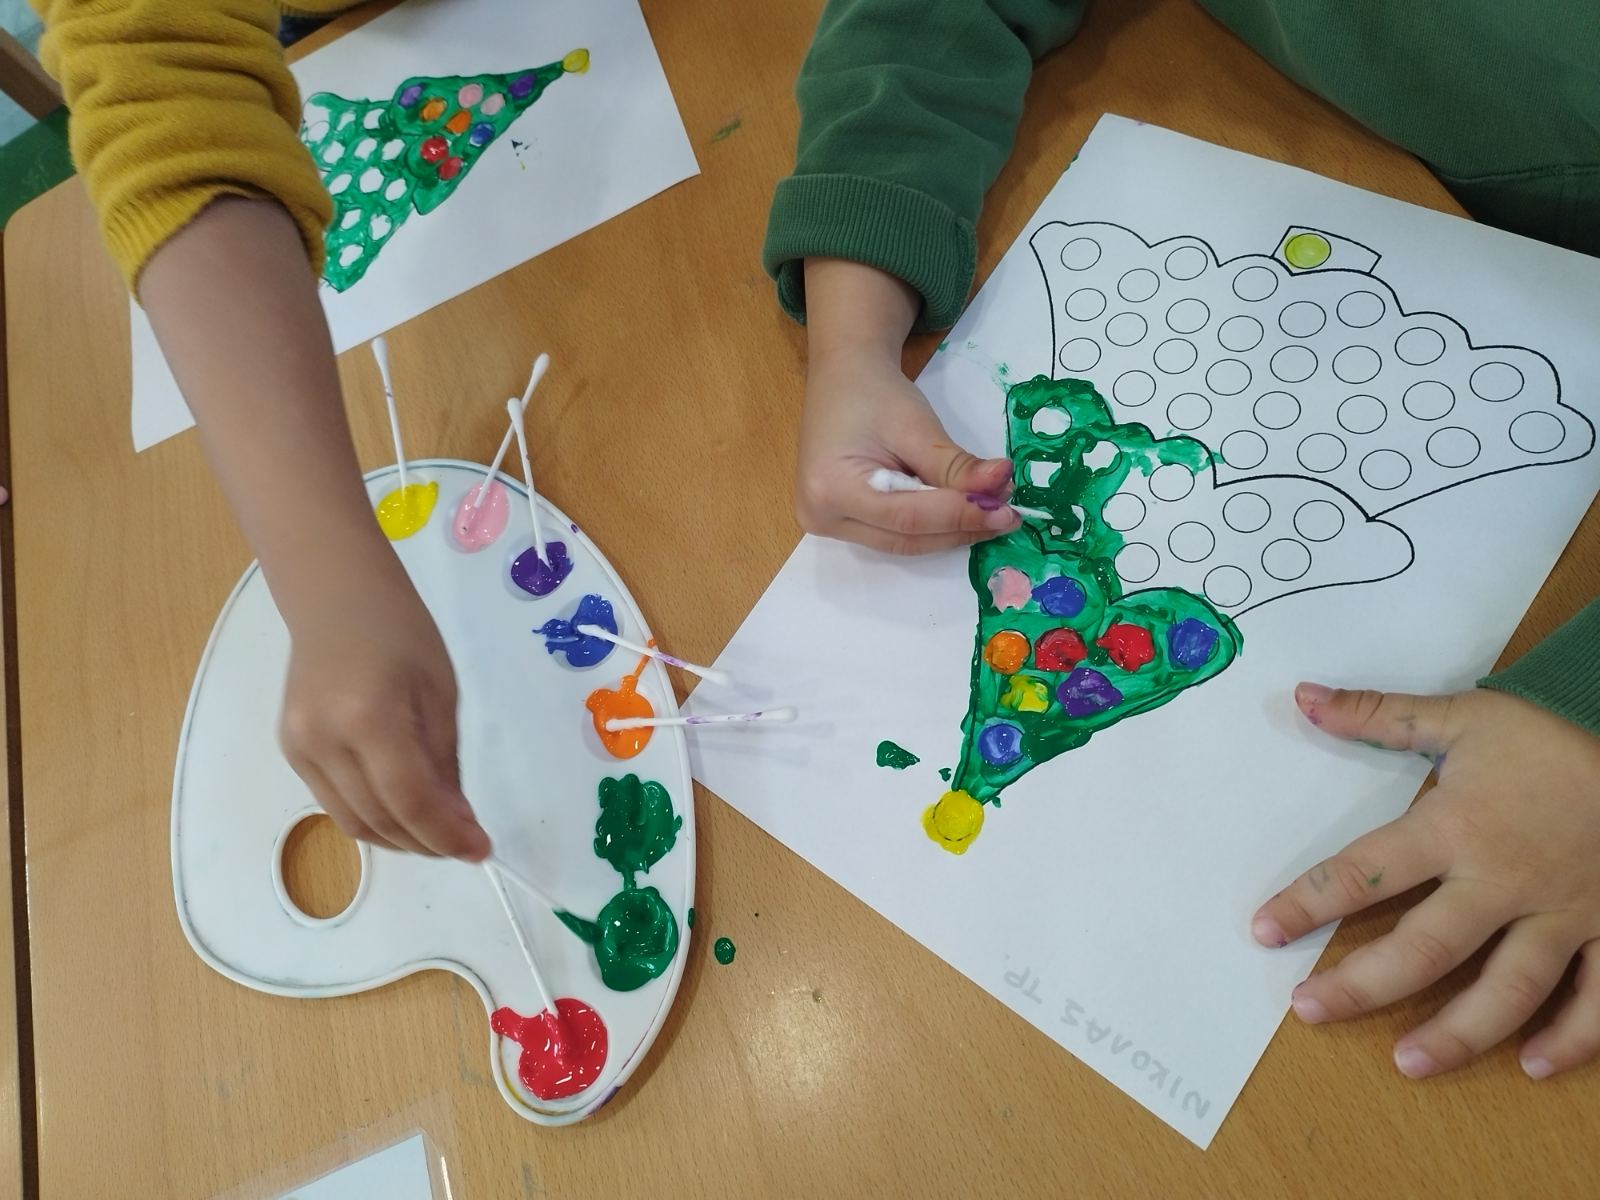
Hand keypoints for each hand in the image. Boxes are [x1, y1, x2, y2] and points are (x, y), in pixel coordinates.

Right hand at [279, 577, 490, 860]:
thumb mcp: (441, 693)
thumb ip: (445, 762)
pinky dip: (373, 819)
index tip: (480, 850)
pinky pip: (335, 804)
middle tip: (464, 845)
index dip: (446, 835)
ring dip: (400, 840)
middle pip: (380, 819)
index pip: (410, 800)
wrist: (335, 600)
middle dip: (427, 843)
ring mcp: (300, 749)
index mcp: (370, 716)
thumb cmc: (401, 633)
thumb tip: (456, 823)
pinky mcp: (291, 752)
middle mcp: (325, 740)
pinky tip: (403, 813)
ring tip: (437, 834)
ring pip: (353, 822)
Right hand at [796, 258, 1017, 554]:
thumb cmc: (873, 394)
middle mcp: (822, 516)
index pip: (907, 517)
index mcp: (830, 487)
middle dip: (960, 527)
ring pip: (903, 543)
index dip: (960, 515)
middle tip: (1007, 514)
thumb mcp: (916, 424)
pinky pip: (895, 534)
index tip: (1005, 510)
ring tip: (991, 511)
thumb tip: (1001, 486)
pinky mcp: (843, 524)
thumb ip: (955, 464)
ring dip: (951, 531)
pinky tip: (963, 512)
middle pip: (905, 538)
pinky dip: (933, 526)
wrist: (844, 380)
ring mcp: (828, 524)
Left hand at [1252, 682, 1599, 1079]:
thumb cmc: (1551, 742)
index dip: (1308, 902)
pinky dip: (1571, 1037)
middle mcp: (1503, 882)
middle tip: (1309, 1009)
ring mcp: (1563, 915)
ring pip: (1507, 989)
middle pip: (1426, 947)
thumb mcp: (1465, 718)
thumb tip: (1304, 697)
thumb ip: (1380, 715)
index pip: (1365, 872)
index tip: (1263, 930)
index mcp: (1456, 828)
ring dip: (1458, 1032)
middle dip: (1363, 984)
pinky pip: (1596, 1000)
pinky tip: (1533, 1064)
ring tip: (1406, 1062)